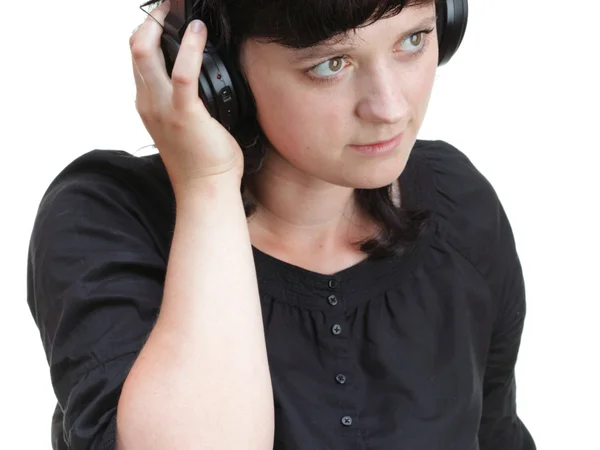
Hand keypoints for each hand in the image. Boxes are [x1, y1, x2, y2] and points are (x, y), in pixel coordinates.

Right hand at [130, 0, 243, 191]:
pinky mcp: (184, 114)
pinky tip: (199, 30)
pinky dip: (189, 46)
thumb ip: (183, 100)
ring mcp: (162, 108)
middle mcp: (148, 102)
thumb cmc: (203, 161)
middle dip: (150, 18)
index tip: (166, 15)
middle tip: (170, 3)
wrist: (206, 190)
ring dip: (160, 23)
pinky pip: (182, 72)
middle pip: (134, 48)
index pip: (138, 58)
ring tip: (180, 8)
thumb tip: (201, 77)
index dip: (147, 32)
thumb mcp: (186, 124)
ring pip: (144, 52)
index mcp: (149, 104)